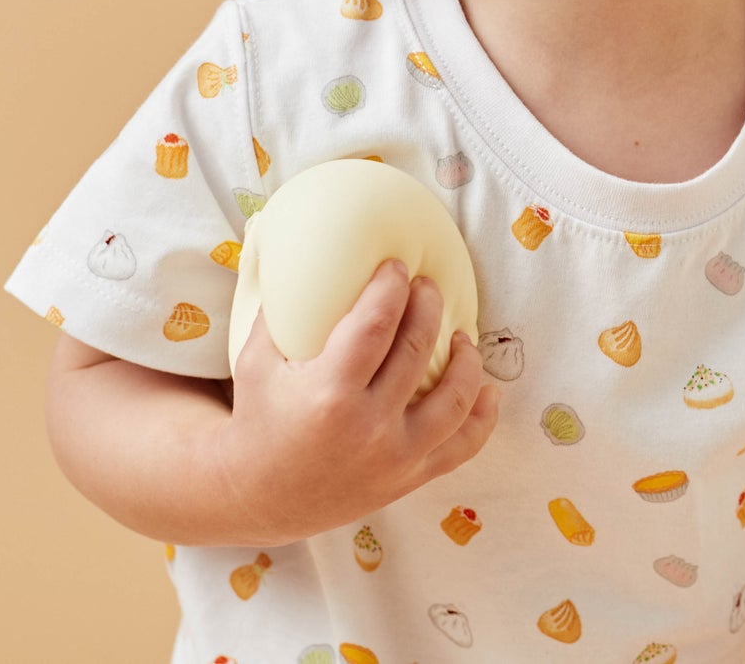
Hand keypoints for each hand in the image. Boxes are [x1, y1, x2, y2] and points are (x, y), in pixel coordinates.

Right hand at [217, 258, 499, 544]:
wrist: (260, 497)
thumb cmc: (259, 417)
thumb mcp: (255, 360)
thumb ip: (276, 308)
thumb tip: (288, 248)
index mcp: (328, 393)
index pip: (375, 325)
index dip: (391, 287)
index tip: (397, 266)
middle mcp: (367, 427)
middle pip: (416, 350)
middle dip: (427, 307)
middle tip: (426, 286)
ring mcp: (394, 457)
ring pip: (453, 400)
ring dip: (466, 360)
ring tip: (460, 336)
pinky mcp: (409, 477)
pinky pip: (462, 447)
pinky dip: (483, 417)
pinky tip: (489, 390)